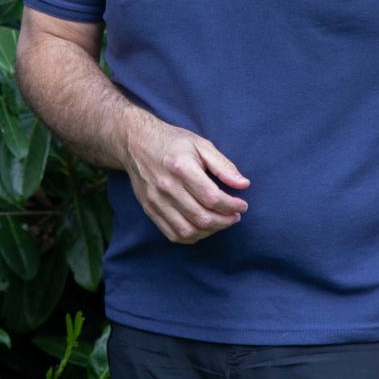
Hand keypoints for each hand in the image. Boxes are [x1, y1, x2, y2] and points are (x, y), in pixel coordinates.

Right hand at [119, 114, 248, 242]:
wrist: (135, 143)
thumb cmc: (172, 142)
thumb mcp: (201, 145)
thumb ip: (223, 165)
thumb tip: (243, 184)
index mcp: (181, 168)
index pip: (212, 198)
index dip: (232, 206)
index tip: (242, 205)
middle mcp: (167, 187)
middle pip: (202, 217)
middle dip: (225, 221)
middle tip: (235, 216)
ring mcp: (156, 201)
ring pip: (188, 231)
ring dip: (210, 231)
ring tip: (220, 222)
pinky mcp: (150, 210)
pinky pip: (173, 234)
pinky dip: (192, 237)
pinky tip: (202, 227)